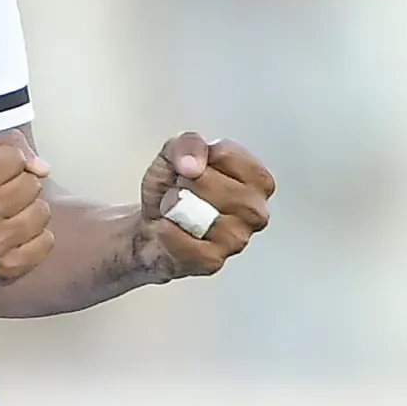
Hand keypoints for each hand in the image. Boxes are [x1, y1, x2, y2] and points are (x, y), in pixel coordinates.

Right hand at [0, 137, 54, 295]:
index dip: (7, 163)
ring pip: (42, 212)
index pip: (15, 158)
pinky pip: (46, 241)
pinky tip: (12, 238)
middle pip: (32, 184)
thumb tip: (43, 168)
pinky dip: (34, 238)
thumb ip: (3, 144)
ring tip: (4, 218)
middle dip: (18, 186)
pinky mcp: (5, 271)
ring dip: (28, 212)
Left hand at [132, 133, 272, 282]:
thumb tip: (193, 165)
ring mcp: (238, 239)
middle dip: (185, 183)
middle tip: (179, 190)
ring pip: (202, 215)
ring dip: (176, 208)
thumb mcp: (175, 153)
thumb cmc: (173, 190)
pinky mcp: (214, 261)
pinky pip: (187, 244)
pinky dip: (168, 232)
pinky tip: (168, 229)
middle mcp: (256, 211)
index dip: (198, 158)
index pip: (226, 155)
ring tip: (176, 211)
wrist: (150, 227)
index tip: (192, 167)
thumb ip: (187, 144)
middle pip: (211, 184)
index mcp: (256, 179)